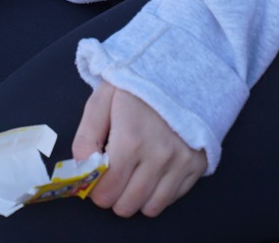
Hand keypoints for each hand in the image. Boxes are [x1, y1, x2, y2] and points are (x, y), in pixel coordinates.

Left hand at [72, 82, 205, 217]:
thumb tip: (81, 170)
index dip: (95, 191)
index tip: (95, 181)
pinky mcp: (197, 166)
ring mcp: (181, 163)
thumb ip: (85, 138)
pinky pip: (172, 199)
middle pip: (128, 205)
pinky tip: (151, 173)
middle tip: (111, 180)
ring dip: (135, 199)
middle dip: (113, 197)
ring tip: (131, 178)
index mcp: (131, 140)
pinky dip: (158, 194)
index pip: (108, 190)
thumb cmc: (135, 86)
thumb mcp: (102, 102)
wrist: (180, 71)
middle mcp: (159, 157)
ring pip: (151, 208)